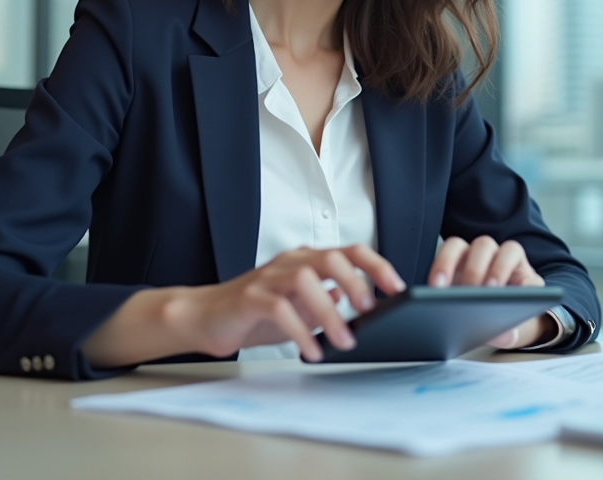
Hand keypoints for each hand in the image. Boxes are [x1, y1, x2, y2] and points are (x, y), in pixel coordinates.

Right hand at [83, 244, 406, 367]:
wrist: (205, 316)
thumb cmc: (254, 312)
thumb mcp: (299, 306)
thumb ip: (326, 301)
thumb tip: (358, 302)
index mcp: (305, 260)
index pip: (348, 251)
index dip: (376, 265)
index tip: (397, 287)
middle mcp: (289, 262)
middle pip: (330, 258)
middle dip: (356, 283)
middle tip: (370, 312)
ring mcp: (268, 277)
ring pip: (306, 281)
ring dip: (331, 313)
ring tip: (345, 341)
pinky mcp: (250, 297)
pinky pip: (281, 310)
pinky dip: (301, 331)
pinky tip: (312, 351)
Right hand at [427, 235, 553, 348]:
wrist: (497, 318)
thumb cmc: (511, 314)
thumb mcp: (516, 324)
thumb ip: (512, 331)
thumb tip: (506, 335)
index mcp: (514, 262)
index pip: (510, 252)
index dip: (502, 267)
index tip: (492, 289)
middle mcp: (490, 254)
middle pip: (482, 246)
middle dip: (474, 269)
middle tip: (467, 292)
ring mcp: (467, 257)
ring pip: (456, 245)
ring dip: (446, 264)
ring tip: (438, 290)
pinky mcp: (448, 264)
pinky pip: (439, 258)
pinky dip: (435, 272)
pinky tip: (431, 292)